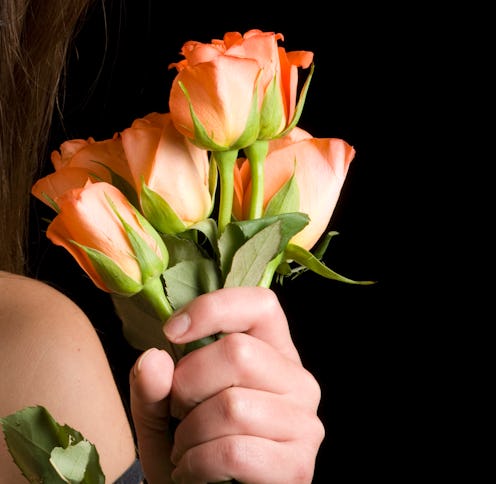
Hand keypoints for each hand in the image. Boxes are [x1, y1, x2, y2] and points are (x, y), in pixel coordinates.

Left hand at [129, 287, 323, 483]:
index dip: (214, 308)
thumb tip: (154, 360)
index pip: (261, 305)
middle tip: (177, 409)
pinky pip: (234, 452)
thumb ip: (152, 385)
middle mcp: (298, 380)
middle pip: (238, 353)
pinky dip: (197, 464)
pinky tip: (192, 470)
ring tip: (184, 446)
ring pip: (233, 405)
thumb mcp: (161, 410)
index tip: (171, 331)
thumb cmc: (192, 444)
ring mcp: (304, 423)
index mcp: (273, 352)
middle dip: (187, 384)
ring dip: (189, 432)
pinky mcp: (297, 466)